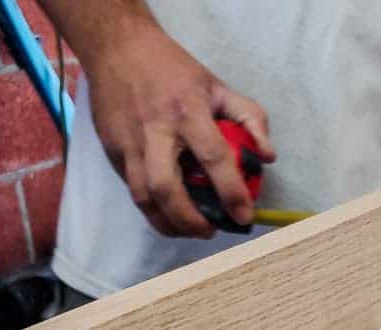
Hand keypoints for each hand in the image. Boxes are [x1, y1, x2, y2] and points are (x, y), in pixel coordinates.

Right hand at [85, 22, 274, 237]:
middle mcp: (156, 131)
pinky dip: (152, 211)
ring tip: (191, 230)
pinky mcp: (113, 151)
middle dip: (190, 219)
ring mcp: (130, 144)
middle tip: (210, 230)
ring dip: (169, 223)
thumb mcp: (218, 86)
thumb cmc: (174, 70)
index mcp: (188, 111)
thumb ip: (250, 119)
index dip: (231, 192)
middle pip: (167, 188)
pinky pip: (132, 191)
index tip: (244, 217)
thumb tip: (268, 157)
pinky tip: (170, 216)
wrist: (117, 47)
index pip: (214, 157)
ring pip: (144, 197)